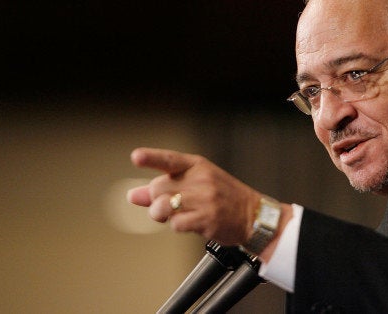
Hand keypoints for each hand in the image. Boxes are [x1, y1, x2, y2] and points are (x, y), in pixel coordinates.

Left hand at [126, 147, 261, 245]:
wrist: (253, 215)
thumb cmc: (224, 198)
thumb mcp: (197, 184)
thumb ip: (164, 188)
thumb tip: (134, 195)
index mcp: (197, 166)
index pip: (170, 159)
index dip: (151, 158)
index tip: (136, 157)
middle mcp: (201, 179)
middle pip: (158, 188)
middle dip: (156, 199)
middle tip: (168, 205)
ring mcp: (205, 199)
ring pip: (164, 206)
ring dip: (161, 214)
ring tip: (173, 215)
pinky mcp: (207, 219)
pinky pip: (176, 224)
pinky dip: (178, 226)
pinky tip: (191, 223)